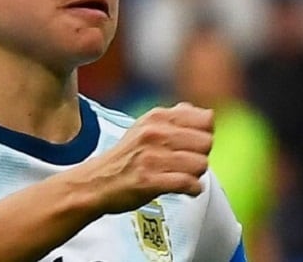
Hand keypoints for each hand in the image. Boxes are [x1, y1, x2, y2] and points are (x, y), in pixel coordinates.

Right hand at [80, 102, 213, 214]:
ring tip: (185, 176)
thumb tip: (206, 113)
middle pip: (206, 142)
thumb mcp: (145, 126)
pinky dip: (193, 189)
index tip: (195, 144)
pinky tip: (187, 190)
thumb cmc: (125, 157)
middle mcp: (155, 133)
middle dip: (201, 155)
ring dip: (197, 174)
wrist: (96, 182)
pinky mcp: (150, 181)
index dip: (204, 134)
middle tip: (189, 163)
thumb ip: (175, 118)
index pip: (205, 119)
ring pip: (200, 164)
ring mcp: (152, 157)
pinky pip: (188, 184)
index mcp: (157, 117)